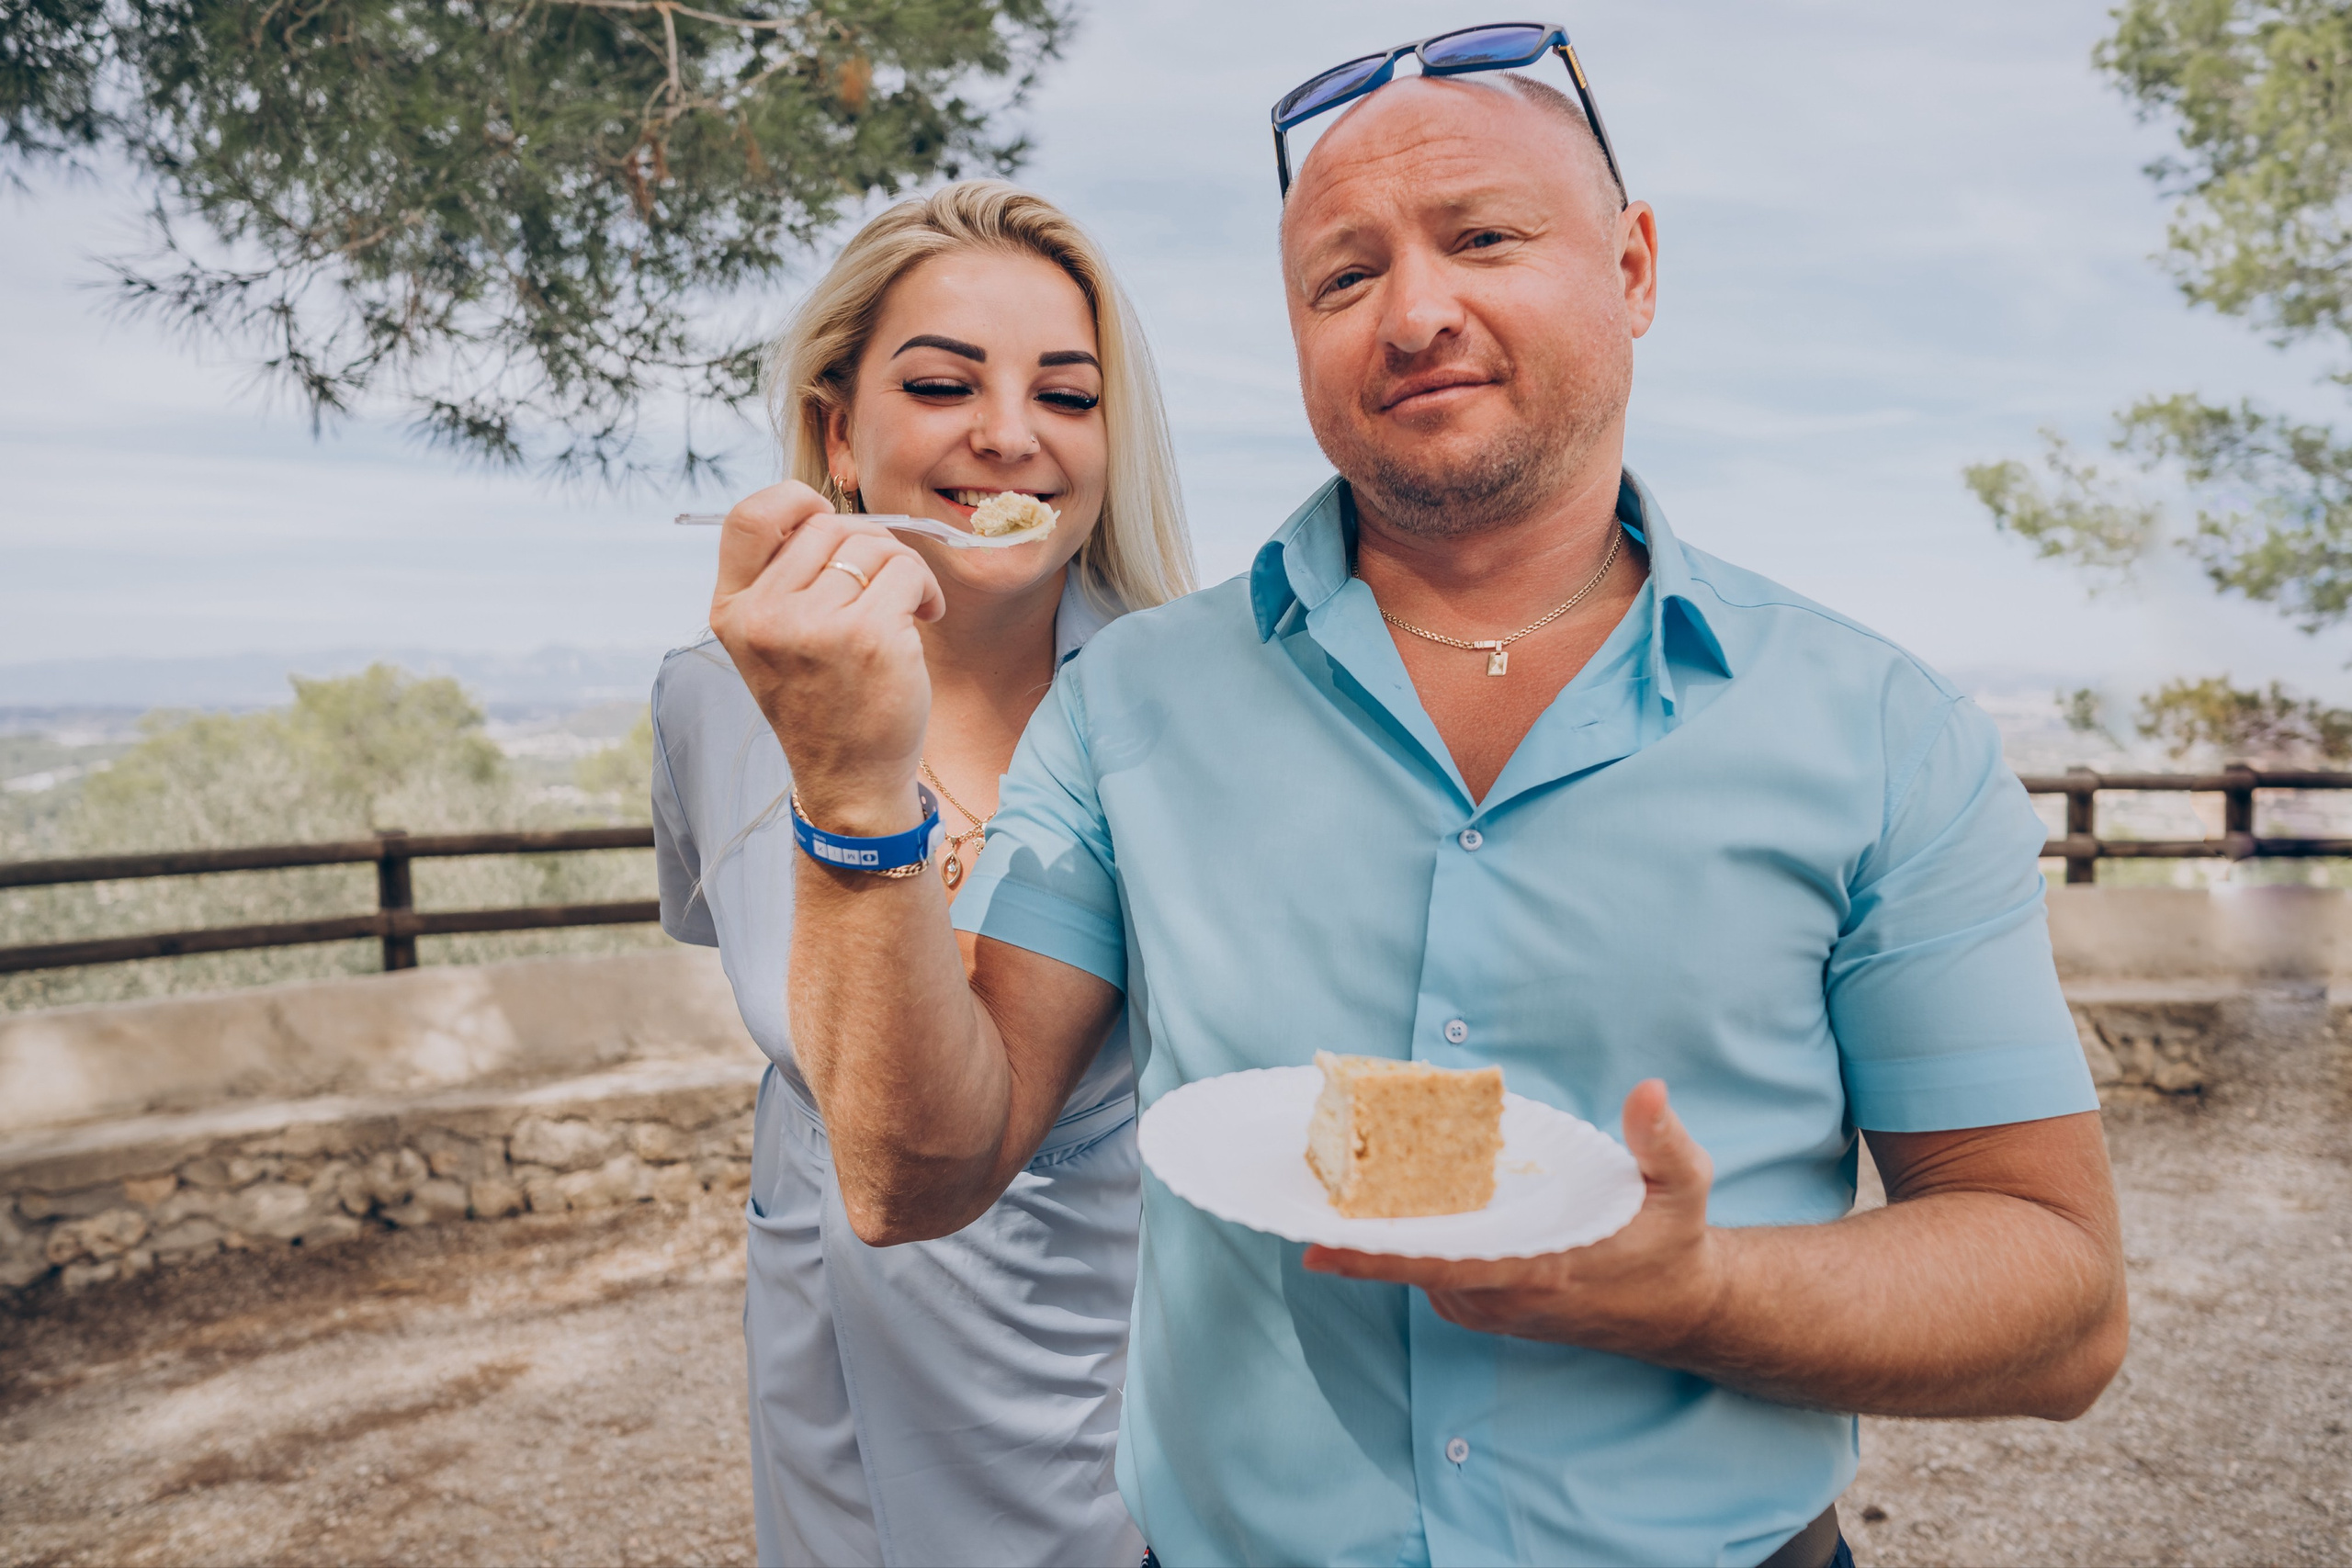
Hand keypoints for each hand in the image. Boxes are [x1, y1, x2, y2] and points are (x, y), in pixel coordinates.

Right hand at [707, 482, 947, 832]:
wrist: (849, 780)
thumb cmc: (823, 703)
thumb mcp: (774, 640)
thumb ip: (784, 578)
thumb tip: (830, 511)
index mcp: (733, 610)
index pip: (748, 518)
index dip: (793, 501)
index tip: (824, 520)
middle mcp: (765, 616)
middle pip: (826, 525)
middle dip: (868, 543)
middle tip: (884, 582)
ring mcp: (814, 628)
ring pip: (872, 544)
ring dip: (901, 567)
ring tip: (905, 606)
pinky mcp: (868, 638)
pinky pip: (907, 571)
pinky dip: (925, 588)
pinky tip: (923, 618)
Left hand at [1303, 1080, 1730, 1361]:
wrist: (1679, 1310)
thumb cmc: (1673, 1244)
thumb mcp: (1685, 1187)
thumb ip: (1664, 1140)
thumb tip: (1648, 1090)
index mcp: (1540, 1271)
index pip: (1443, 1268)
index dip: (1378, 1260)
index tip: (1320, 1250)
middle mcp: (1504, 1299)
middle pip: (1412, 1268)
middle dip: (1356, 1235)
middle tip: (1305, 1191)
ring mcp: (1492, 1308)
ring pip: (1417, 1271)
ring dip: (1380, 1236)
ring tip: (1341, 1179)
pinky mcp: (1487, 1307)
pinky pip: (1432, 1274)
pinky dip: (1407, 1245)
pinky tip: (1389, 1203)